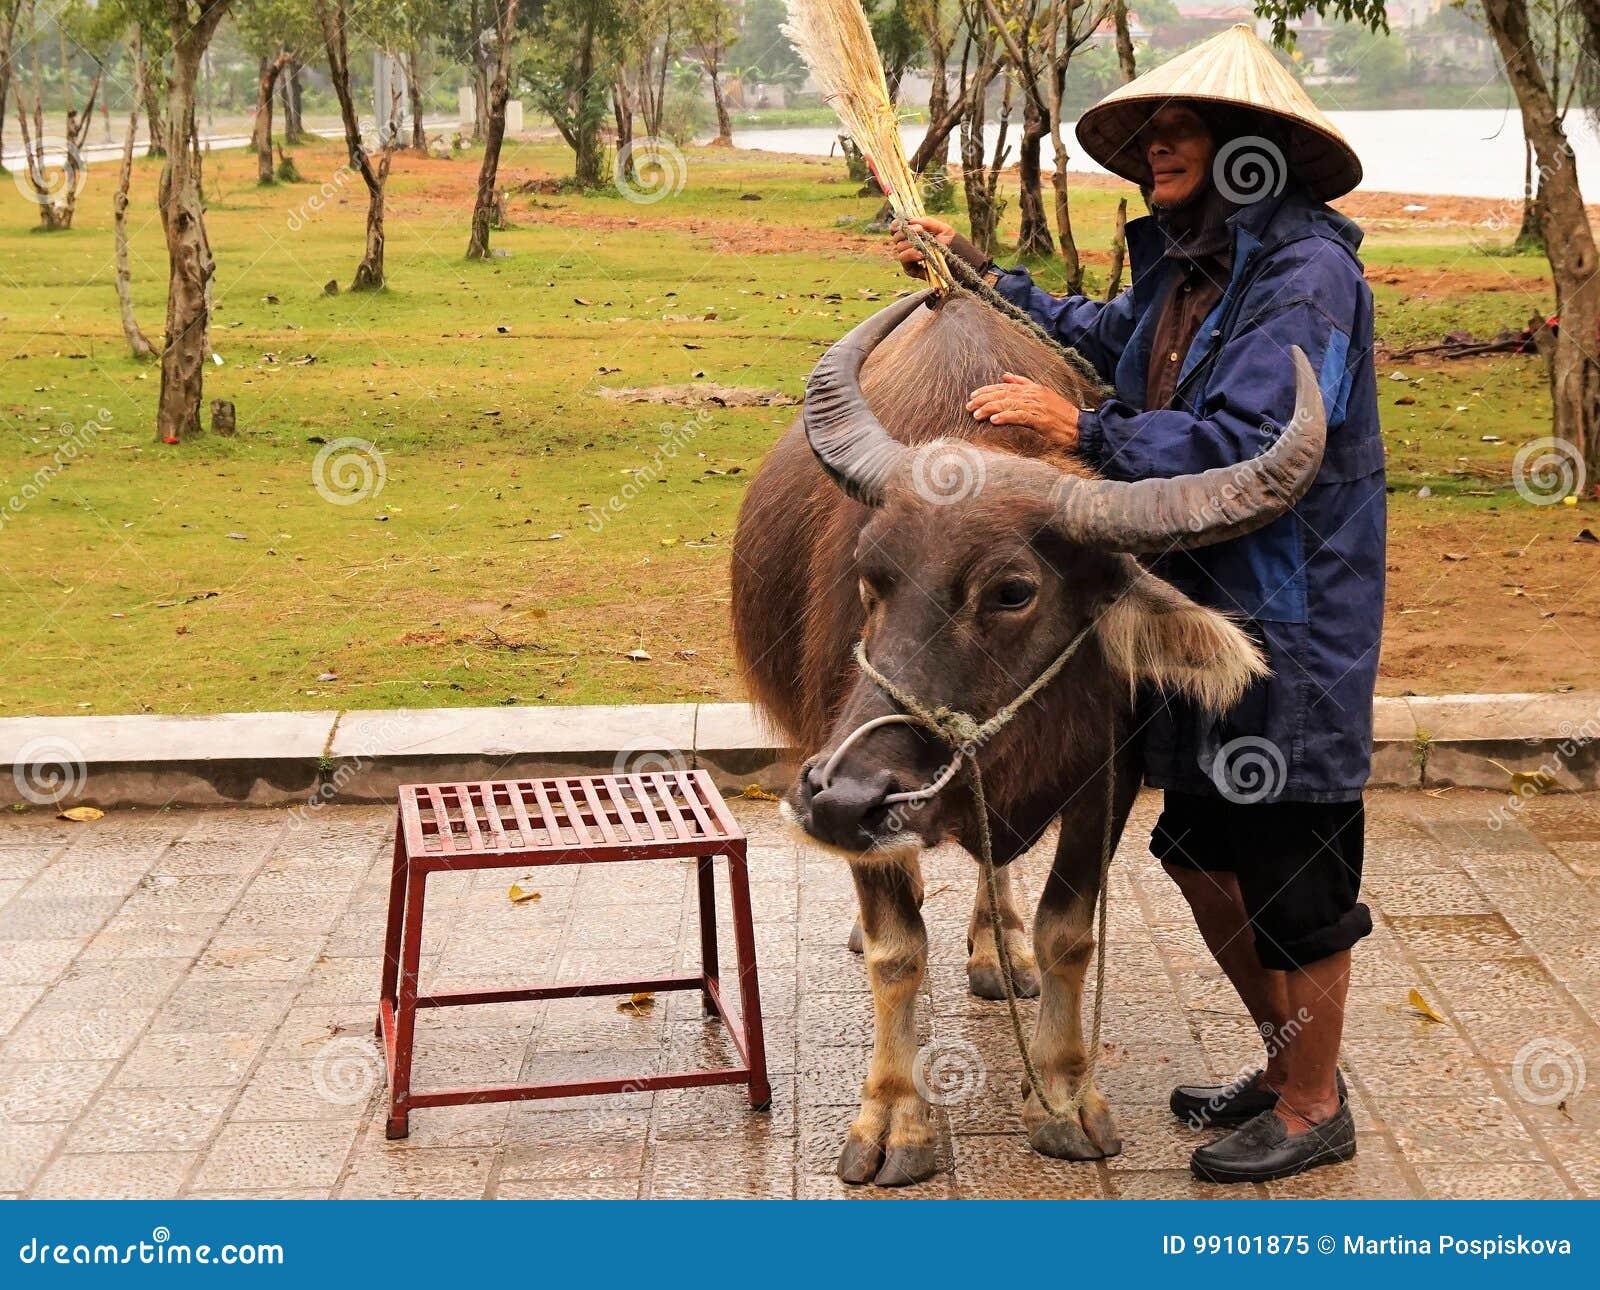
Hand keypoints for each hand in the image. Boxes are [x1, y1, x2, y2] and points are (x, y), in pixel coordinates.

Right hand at [889, 216, 955, 276]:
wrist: (958, 260)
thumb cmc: (950, 243)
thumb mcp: (941, 228)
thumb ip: (926, 222)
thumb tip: (910, 220)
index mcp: (911, 235)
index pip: (895, 228)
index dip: (896, 225)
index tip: (903, 222)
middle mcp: (907, 246)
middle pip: (896, 237)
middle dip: (906, 232)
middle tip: (920, 230)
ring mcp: (908, 258)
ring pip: (899, 247)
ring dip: (910, 243)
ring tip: (923, 243)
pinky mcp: (910, 269)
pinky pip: (903, 259)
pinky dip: (911, 254)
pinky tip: (921, 254)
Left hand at [966, 374, 1080, 449]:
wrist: (1080, 427)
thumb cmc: (1061, 414)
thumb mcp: (1042, 394)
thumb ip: (1023, 383)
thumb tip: (1005, 375)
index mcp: (1032, 388)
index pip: (1005, 387)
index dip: (988, 391)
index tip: (973, 396)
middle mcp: (1033, 394)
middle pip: (1003, 394)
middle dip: (984, 400)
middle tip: (968, 407)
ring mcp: (1037, 406)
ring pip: (1009, 404)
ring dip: (990, 409)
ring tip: (976, 415)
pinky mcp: (1041, 419)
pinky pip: (1019, 416)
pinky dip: (1006, 417)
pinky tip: (994, 421)